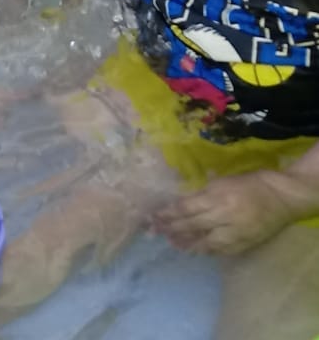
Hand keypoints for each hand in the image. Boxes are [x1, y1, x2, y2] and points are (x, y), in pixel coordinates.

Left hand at [153, 170, 306, 254]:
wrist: (280, 197)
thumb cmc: (249, 182)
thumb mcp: (222, 181)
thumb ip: (203, 194)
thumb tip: (182, 205)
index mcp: (217, 196)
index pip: (186, 208)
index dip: (168, 213)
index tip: (154, 216)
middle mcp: (224, 216)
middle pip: (192, 225)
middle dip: (172, 228)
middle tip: (155, 231)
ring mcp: (234, 233)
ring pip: (204, 242)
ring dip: (186, 243)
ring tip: (171, 243)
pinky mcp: (243, 245)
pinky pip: (220, 251)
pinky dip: (206, 250)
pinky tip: (194, 250)